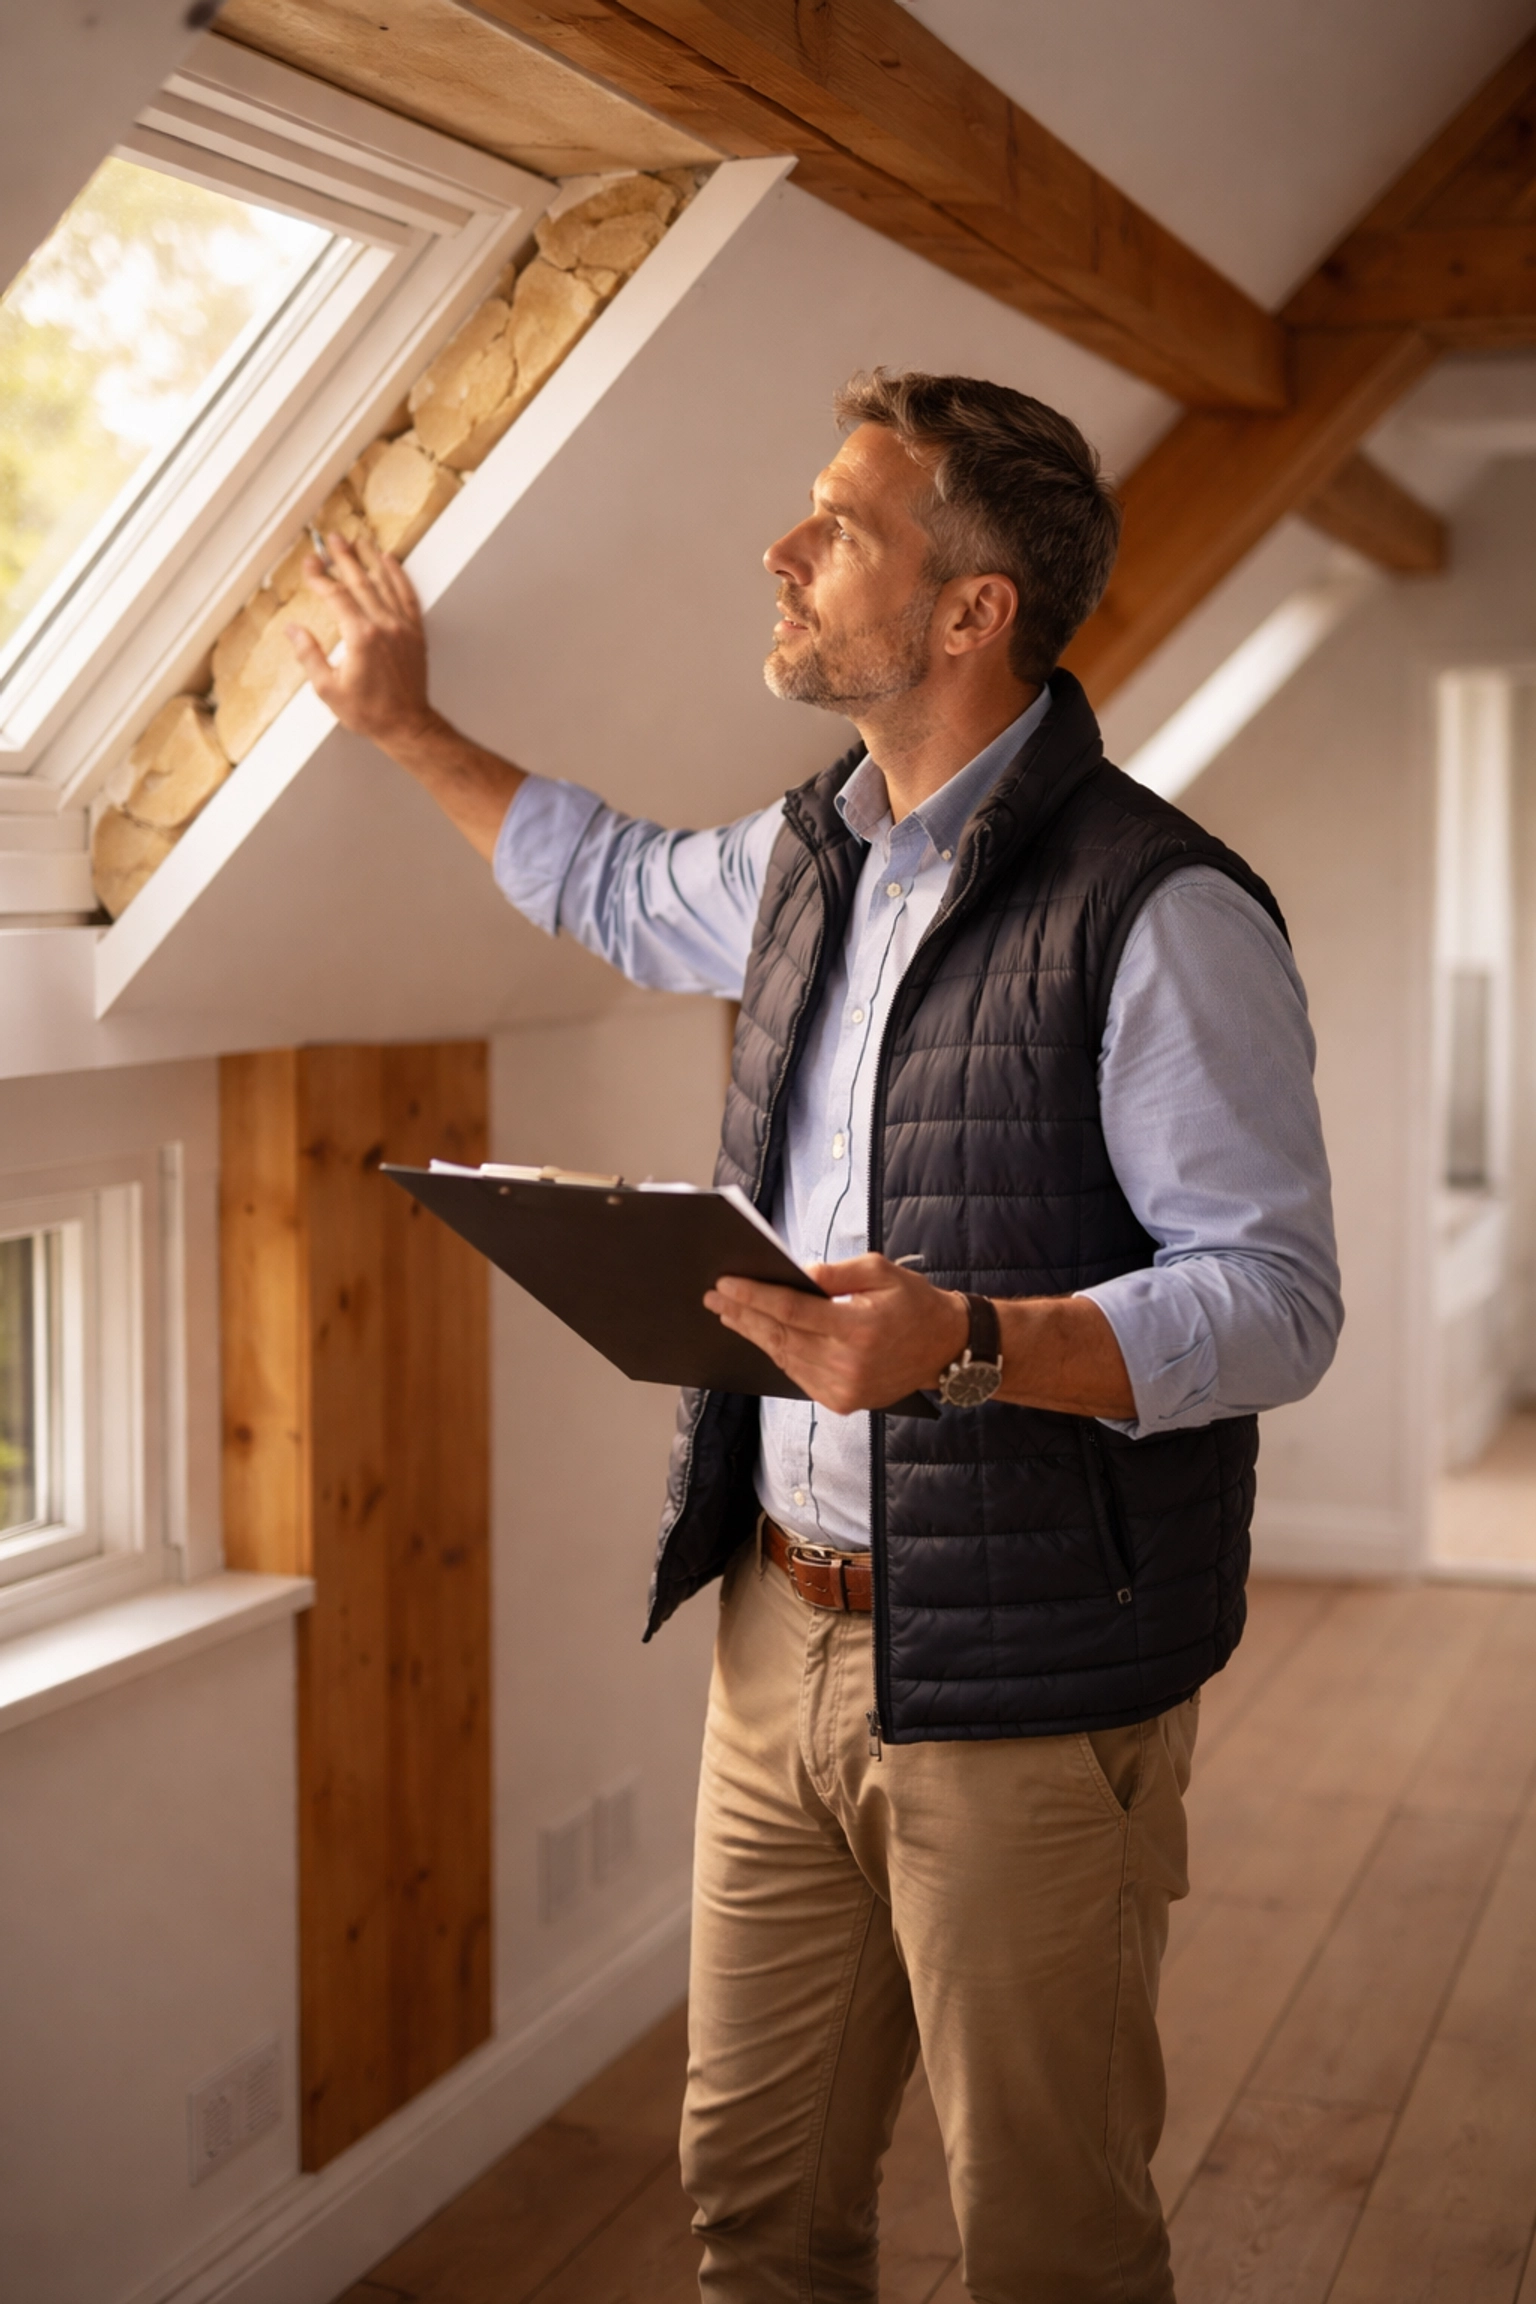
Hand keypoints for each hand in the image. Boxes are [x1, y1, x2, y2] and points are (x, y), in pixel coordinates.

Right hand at [286, 532, 436, 752]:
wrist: (407, 725)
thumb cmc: (368, 712)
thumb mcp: (328, 689)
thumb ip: (309, 656)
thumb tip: (293, 630)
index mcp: (359, 637)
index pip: (336, 596)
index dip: (320, 577)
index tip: (310, 563)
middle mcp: (383, 626)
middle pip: (360, 582)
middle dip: (343, 558)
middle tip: (332, 538)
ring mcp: (402, 627)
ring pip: (385, 584)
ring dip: (370, 559)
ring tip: (359, 540)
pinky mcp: (415, 633)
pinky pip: (407, 596)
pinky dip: (399, 576)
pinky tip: (390, 562)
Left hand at [705, 1255, 967, 1413]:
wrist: (945, 1348)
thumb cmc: (913, 1302)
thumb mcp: (880, 1271)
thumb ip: (835, 1273)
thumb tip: (796, 1273)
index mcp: (858, 1328)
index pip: (792, 1310)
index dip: (755, 1296)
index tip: (725, 1284)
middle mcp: (849, 1364)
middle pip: (780, 1336)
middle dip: (743, 1314)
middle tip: (713, 1296)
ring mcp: (844, 1388)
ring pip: (784, 1358)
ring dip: (754, 1334)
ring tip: (729, 1313)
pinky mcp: (842, 1402)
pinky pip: (798, 1374)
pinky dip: (777, 1353)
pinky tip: (760, 1335)